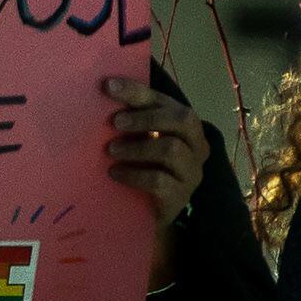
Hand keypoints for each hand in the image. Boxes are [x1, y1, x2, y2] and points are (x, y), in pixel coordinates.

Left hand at [102, 77, 205, 282]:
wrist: (147, 214)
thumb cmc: (142, 169)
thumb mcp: (138, 141)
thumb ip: (131, 121)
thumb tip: (103, 92)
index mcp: (186, 126)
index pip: (166, 101)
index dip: (138, 92)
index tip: (108, 86)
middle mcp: (197, 146)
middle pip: (181, 120)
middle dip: (145, 118)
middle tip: (114, 122)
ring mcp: (192, 172)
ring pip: (171, 149)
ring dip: (137, 147)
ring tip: (111, 151)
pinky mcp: (180, 196)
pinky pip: (160, 180)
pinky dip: (134, 174)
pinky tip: (115, 174)